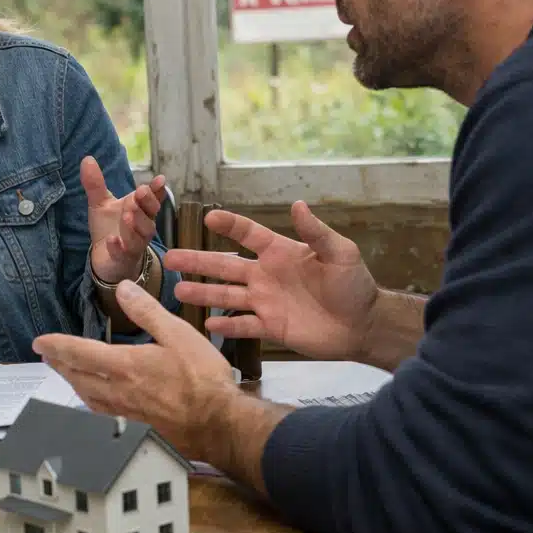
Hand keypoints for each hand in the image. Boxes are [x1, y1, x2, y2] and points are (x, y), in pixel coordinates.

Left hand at [34, 281, 234, 460]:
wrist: (220, 424)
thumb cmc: (203, 379)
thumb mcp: (178, 334)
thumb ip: (147, 312)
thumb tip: (122, 289)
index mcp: (125, 366)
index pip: (79, 353)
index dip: (56, 346)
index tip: (39, 342)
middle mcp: (118, 391)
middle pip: (77, 376)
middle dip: (59, 364)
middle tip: (46, 355)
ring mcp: (126, 413)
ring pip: (87, 397)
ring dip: (72, 382)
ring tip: (66, 373)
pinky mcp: (136, 428)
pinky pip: (102, 413)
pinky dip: (90, 401)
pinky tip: (95, 401)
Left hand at [83, 157, 165, 284]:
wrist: (105, 258)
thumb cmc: (109, 227)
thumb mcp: (100, 203)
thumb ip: (95, 183)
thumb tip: (87, 158)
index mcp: (140, 210)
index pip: (153, 199)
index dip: (157, 190)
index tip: (160, 179)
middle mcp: (142, 227)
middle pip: (150, 215)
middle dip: (146, 204)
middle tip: (139, 192)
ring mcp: (134, 244)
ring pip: (141, 235)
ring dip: (136, 224)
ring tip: (128, 213)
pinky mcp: (123, 259)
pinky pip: (123, 253)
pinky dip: (118, 247)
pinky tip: (112, 240)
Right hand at [165, 201, 379, 360]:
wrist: (362, 325)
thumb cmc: (354, 284)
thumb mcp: (340, 253)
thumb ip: (317, 232)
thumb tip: (298, 204)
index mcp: (280, 253)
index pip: (248, 235)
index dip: (229, 226)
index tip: (208, 217)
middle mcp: (265, 275)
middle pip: (225, 266)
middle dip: (198, 261)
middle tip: (169, 258)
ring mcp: (265, 302)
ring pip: (226, 296)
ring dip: (202, 293)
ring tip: (178, 290)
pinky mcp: (270, 327)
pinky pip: (243, 325)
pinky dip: (225, 326)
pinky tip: (206, 324)